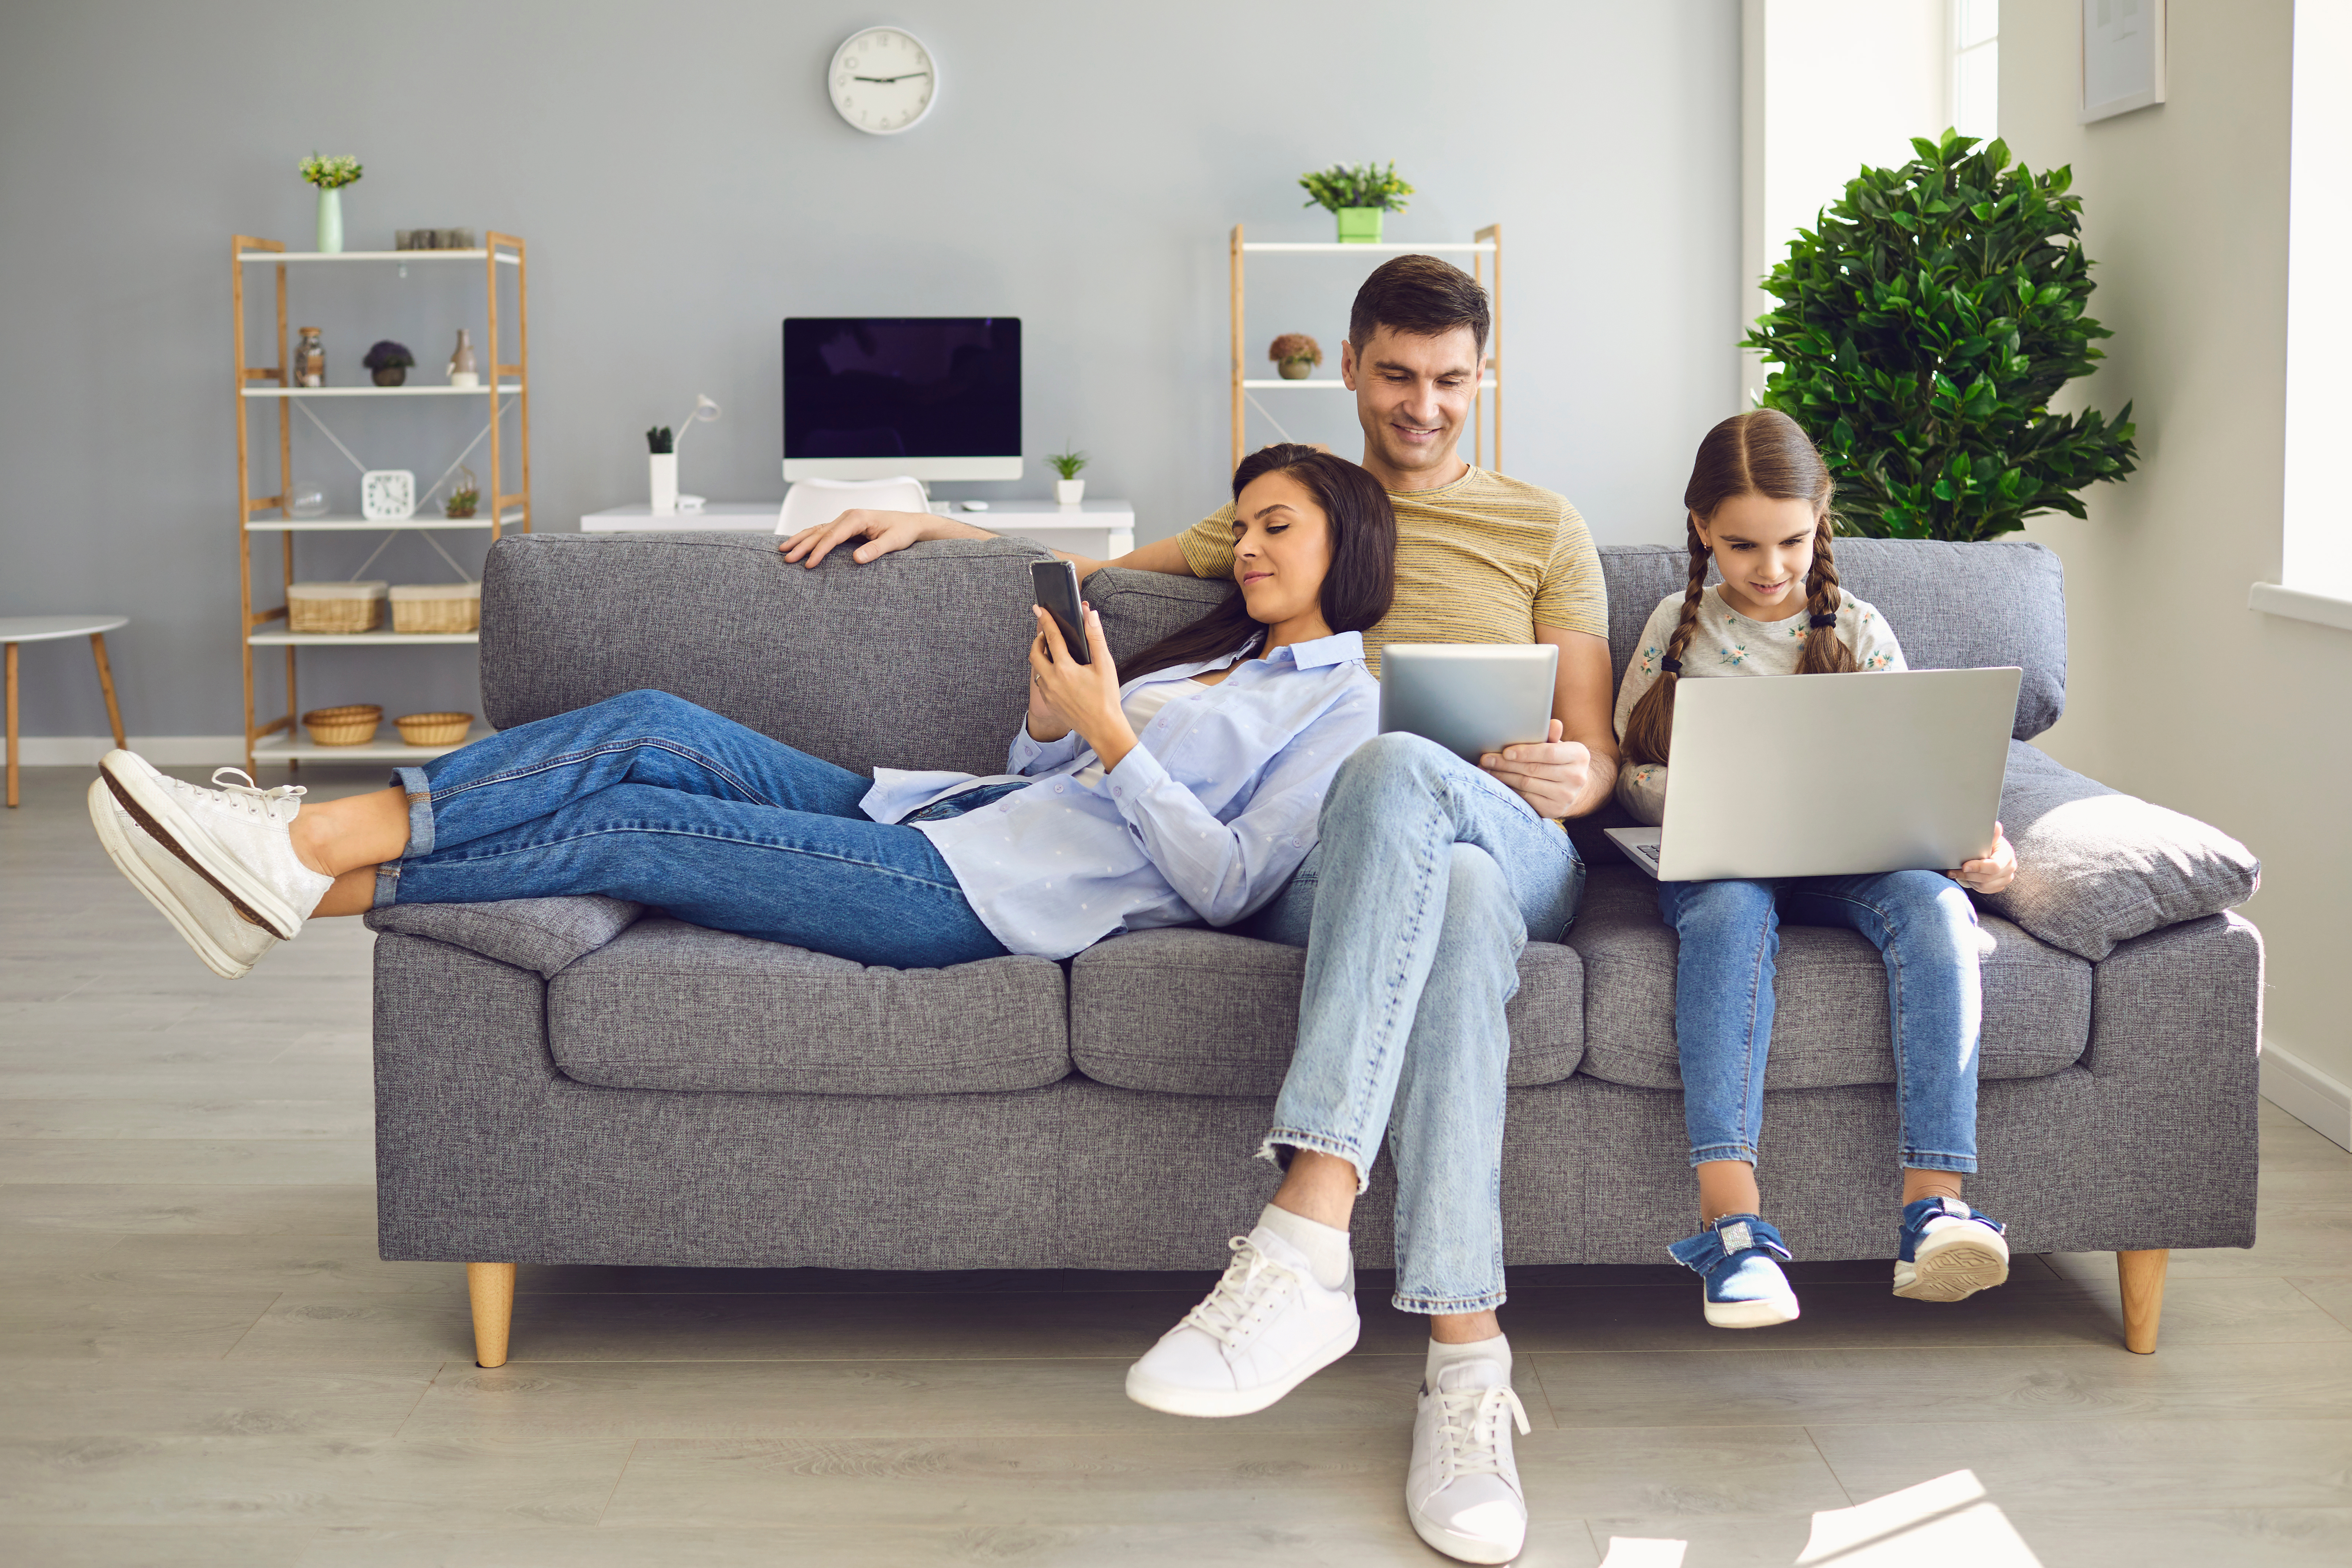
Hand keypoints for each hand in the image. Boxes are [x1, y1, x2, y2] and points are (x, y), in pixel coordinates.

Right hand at [779, 508, 973, 568]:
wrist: (910, 523)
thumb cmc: (903, 531)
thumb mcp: (893, 542)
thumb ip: (875, 550)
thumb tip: (857, 559)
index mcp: (857, 518)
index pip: (833, 536)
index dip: (819, 551)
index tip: (809, 564)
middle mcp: (848, 516)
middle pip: (820, 532)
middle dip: (802, 545)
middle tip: (787, 558)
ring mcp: (845, 520)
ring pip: (817, 529)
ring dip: (800, 539)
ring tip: (783, 549)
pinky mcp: (845, 526)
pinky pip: (823, 531)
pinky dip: (808, 537)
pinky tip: (797, 543)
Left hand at [1028, 604, 1134, 769]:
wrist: (1103, 728)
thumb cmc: (1107, 697)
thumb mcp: (1105, 665)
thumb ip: (1096, 637)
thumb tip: (1090, 615)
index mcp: (1065, 668)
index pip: (1052, 637)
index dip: (1046, 620)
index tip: (1039, 608)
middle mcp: (1052, 680)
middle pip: (1034, 653)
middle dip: (1038, 640)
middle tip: (1046, 635)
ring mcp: (1048, 693)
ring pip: (1037, 670)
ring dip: (1042, 659)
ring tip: (1054, 654)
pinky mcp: (1049, 703)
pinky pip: (1041, 684)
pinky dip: (1046, 674)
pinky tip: (1059, 675)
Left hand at [1479, 722, 1589, 818]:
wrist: (1572, 787)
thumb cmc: (1559, 760)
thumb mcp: (1558, 745)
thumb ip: (1551, 735)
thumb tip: (1553, 723)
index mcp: (1579, 755)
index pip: (1548, 752)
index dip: (1525, 752)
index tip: (1505, 751)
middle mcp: (1577, 777)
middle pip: (1533, 769)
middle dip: (1505, 764)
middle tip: (1486, 759)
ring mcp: (1566, 796)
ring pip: (1526, 784)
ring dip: (1502, 776)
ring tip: (1487, 769)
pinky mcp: (1554, 810)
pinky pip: (1525, 798)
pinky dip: (1509, 790)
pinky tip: (1497, 783)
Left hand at [1948, 822, 2017, 894]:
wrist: (1992, 851)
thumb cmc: (1988, 843)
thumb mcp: (1990, 838)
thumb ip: (1992, 835)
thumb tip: (1996, 826)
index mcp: (2007, 856)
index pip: (1994, 866)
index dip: (1978, 867)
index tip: (1964, 866)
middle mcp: (2010, 869)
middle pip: (1987, 878)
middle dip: (1968, 875)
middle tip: (1952, 870)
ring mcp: (2006, 879)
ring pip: (1984, 886)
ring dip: (1969, 880)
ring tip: (1959, 872)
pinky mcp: (2000, 886)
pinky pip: (1984, 890)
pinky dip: (1974, 885)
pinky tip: (1968, 877)